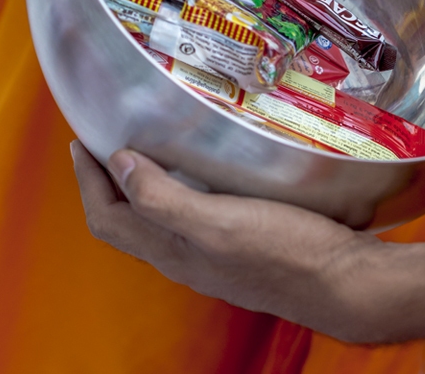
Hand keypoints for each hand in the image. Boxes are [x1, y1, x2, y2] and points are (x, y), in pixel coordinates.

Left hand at [71, 141, 384, 341]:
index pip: (106, 217)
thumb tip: (118, 164)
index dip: (86, 180)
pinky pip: (186, 217)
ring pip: (155, 219)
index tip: (79, 142)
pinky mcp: (236, 244)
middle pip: (124, 220)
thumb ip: (162, 199)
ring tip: (141, 146)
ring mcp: (210, 253)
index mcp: (171, 250)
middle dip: (104, 181)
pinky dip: (172, 189)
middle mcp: (184, 256)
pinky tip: (195, 168)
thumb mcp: (217, 222)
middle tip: (102, 140)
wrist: (345, 283)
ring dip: (137, 184)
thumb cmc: (285, 251)